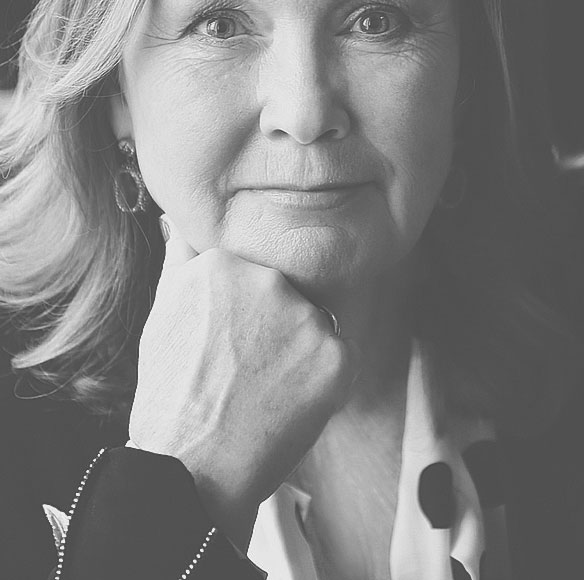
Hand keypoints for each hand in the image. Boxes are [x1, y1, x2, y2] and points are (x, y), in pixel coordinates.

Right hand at [129, 218, 359, 548]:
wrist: (191, 465)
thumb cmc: (170, 393)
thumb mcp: (164, 311)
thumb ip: (181, 258)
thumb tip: (180, 223)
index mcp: (227, 262)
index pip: (256, 275)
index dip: (246, 314)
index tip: (231, 343)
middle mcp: (270, 280)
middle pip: (288, 296)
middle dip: (275, 327)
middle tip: (248, 370)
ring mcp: (306, 318)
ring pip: (315, 326)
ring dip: (300, 352)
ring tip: (266, 389)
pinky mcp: (336, 357)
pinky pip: (338, 358)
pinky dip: (322, 380)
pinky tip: (289, 403)